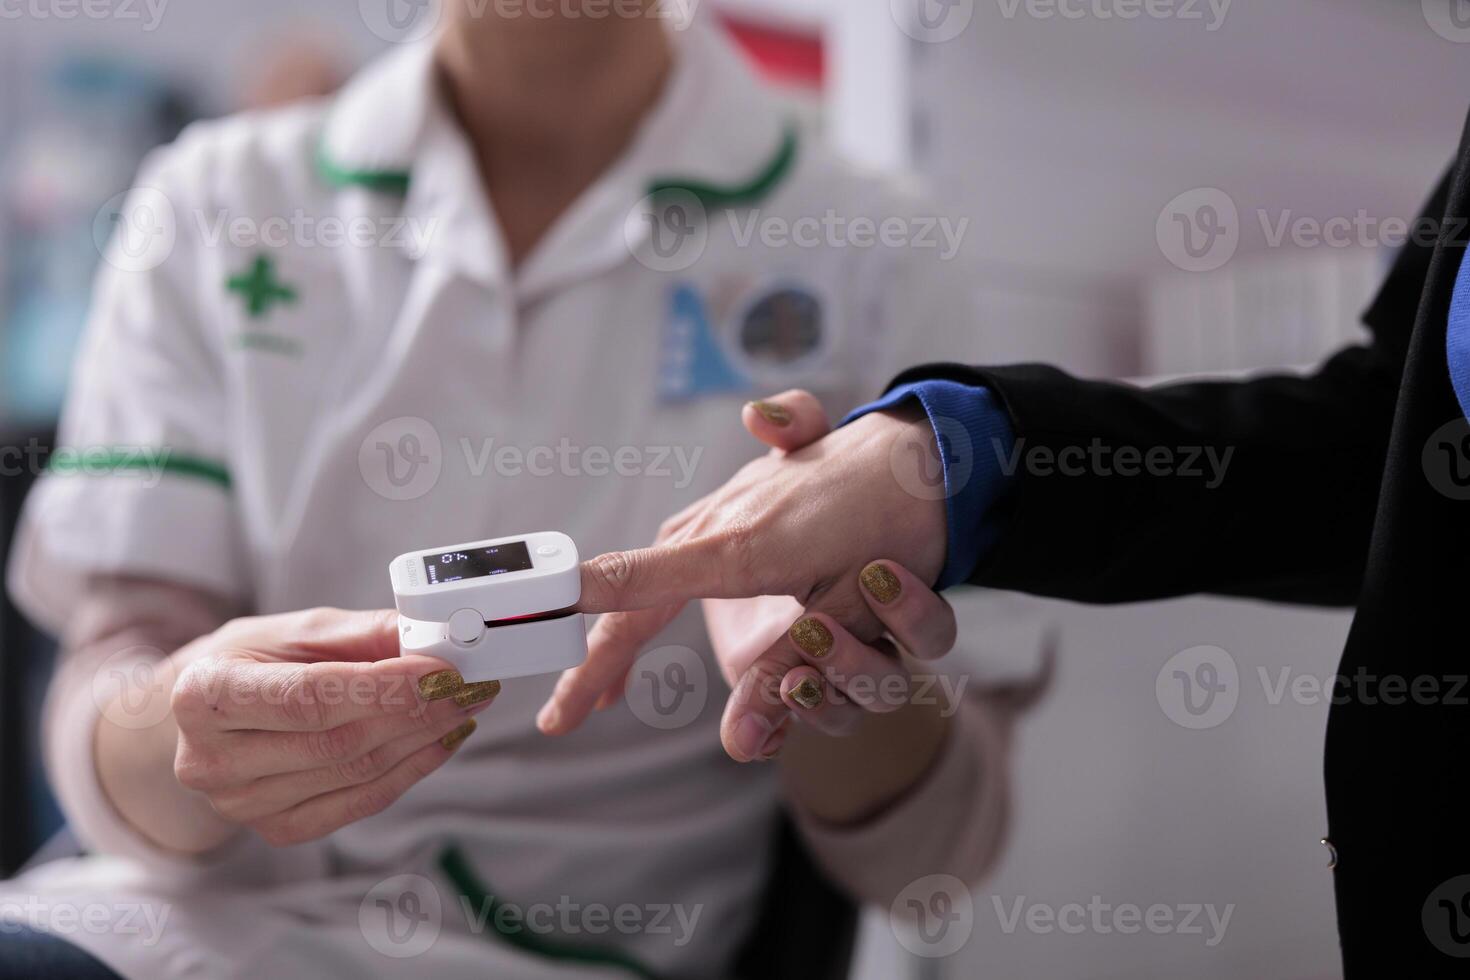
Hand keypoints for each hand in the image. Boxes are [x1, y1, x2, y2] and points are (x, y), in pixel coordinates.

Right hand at [170, 608, 496, 846]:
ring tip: (464, 706)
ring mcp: (242, 804)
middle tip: (470, 685)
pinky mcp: (276, 828)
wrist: (199, 716)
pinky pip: (359, 804)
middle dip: (417, 711)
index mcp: (205, 695)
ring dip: (423, 739)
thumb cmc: (249, 661)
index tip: (441, 671)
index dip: (383, 688)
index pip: (308, 698)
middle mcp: (212, 760)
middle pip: (338, 741)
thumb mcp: (295, 629)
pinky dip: (410, 771)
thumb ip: (363, 634)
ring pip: (356, 774)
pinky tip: (441, 741)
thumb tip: (432, 636)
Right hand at [538, 389, 949, 741]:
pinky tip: (637, 617)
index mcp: (739, 547)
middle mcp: (721, 524)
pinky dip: (652, 584)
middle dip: (596, 658)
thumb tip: (738, 747)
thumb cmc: (894, 526)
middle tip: (563, 715)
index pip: (640, 582)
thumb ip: (786, 680)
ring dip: (625, 629)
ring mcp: (730, 508)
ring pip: (658, 572)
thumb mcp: (847, 615)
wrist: (925, 454)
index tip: (526, 619)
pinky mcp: (743, 503)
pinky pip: (681, 546)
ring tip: (600, 685)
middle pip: (639, 595)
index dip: (581, 604)